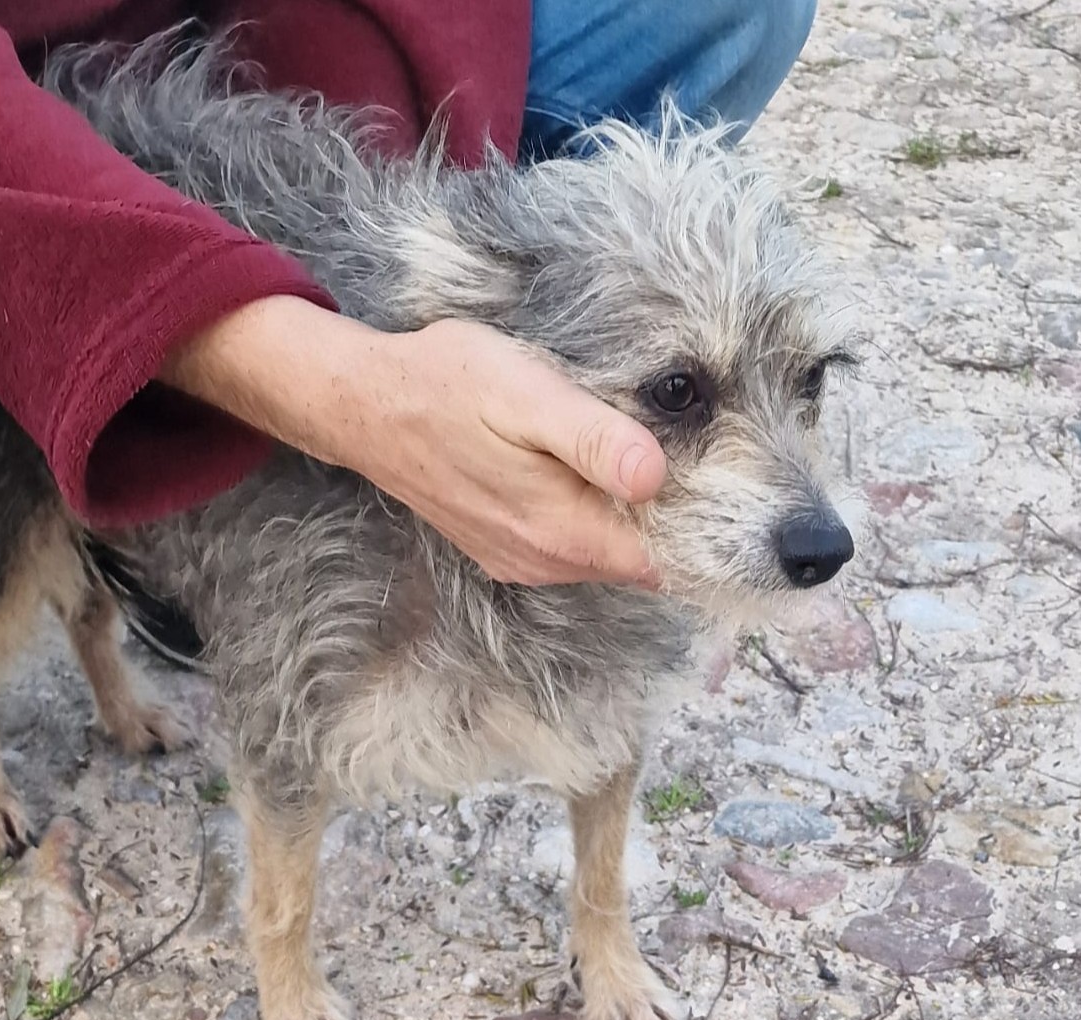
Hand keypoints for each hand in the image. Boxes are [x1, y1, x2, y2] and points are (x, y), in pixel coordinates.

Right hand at [159, 296, 665, 584]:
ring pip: (604, 558)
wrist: (364, 407)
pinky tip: (588, 479)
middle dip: (674, 526)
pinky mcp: (499, 549)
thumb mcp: (525, 392)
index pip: (663, 561)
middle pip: (638, 564)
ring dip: (631, 524)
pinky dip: (593, 524)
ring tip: (650, 465)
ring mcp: (518, 561)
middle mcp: (543, 561)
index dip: (702, 531)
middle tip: (700, 462)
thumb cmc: (447, 384)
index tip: (727, 487)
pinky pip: (568, 551)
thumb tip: (655, 475)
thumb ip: (593, 439)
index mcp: (561, 528)